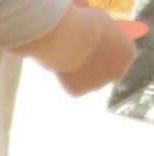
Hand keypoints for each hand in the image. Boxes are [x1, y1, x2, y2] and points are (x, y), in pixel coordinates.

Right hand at [23, 0, 145, 94]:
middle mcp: (117, 73)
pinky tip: (65, 65)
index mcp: (128, 54)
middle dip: (98, 69)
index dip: (108, 55)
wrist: (72, 38)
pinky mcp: (80, 92)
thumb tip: (99, 41)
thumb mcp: (105, 26)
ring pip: (89, 81)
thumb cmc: (89, 24)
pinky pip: (73, 85)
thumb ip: (107, 38)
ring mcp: (98, 85)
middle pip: (108, 74)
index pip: (120, 59)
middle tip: (85, 58)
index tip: (98, 49)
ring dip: (82, 74)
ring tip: (71, 56)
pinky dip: (69, 78)